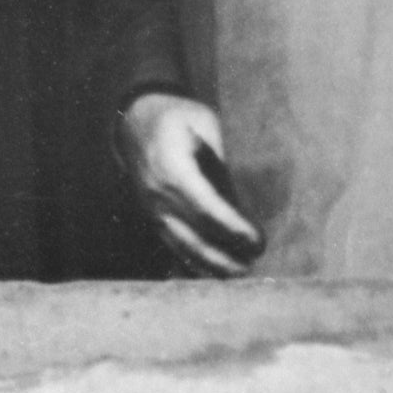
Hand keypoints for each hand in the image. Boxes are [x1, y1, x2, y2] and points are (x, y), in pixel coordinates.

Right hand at [121, 91, 259, 276]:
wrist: (135, 122)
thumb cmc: (178, 119)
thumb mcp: (204, 123)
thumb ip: (224, 155)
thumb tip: (255, 190)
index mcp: (170, 168)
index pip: (204, 207)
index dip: (232, 228)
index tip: (258, 240)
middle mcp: (156, 194)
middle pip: (193, 234)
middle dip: (226, 253)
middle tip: (257, 260)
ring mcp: (151, 208)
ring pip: (181, 245)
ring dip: (211, 264)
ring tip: (241, 274)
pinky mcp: (153, 216)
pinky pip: (172, 245)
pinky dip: (193, 262)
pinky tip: (215, 274)